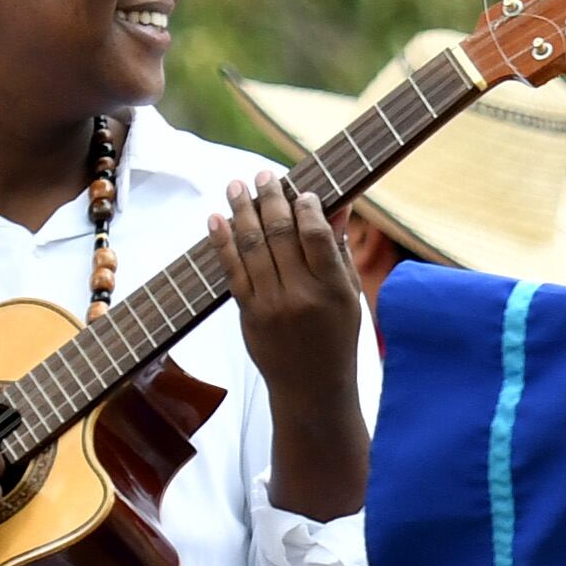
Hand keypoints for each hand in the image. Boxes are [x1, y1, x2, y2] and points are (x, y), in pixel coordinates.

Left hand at [214, 173, 366, 405]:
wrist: (311, 389)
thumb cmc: (336, 339)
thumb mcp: (349, 297)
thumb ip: (340, 251)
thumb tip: (336, 205)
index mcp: (334, 290)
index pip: (315, 235)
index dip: (305, 206)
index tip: (300, 190)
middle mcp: (301, 295)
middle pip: (280, 234)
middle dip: (270, 198)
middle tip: (264, 176)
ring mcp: (271, 304)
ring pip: (252, 245)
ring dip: (242, 210)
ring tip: (236, 185)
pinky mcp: (248, 313)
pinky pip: (231, 270)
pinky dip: (221, 240)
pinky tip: (216, 218)